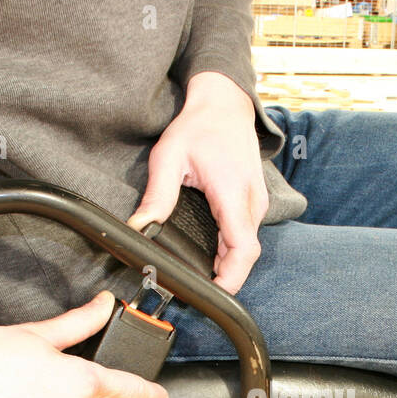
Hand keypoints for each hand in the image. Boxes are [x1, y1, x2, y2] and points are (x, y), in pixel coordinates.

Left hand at [129, 70, 268, 294]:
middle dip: (226, 278)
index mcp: (232, 193)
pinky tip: (212, 256)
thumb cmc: (199, 126)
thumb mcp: (169, 156)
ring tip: (202, 276)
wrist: (225, 103)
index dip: (231, 278)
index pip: (243, 249)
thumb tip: (139, 227)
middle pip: (246, 255)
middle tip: (196, 291)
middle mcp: (251, 201)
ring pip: (247, 247)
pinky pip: (246, 235)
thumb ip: (157, 194)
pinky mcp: (254, 202)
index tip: (212, 294)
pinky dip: (232, 250)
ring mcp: (257, 202)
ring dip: (229, 264)